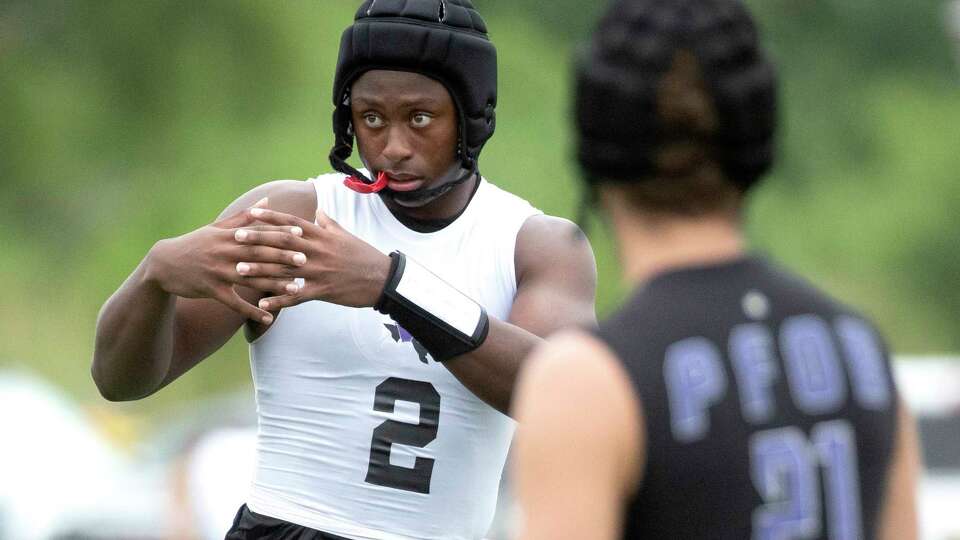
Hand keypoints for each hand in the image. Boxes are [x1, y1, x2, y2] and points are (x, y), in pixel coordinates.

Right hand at [144, 198, 305, 323]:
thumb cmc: (195, 243)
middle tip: (305, 260)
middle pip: (258, 254)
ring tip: (295, 289)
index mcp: (228, 236)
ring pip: (250, 278)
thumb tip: (267, 201)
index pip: (258, 232)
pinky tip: (268, 318)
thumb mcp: (217, 228)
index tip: (300, 232)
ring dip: (274, 285)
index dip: (279, 232)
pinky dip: (251, 311)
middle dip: (282, 257)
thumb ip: (244, 216)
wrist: (164, 264)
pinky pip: (234, 303)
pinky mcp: (211, 290)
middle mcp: (224, 252)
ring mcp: (217, 272)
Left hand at [232, 207, 391, 309]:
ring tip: (239, 269)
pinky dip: (279, 301)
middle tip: (235, 237)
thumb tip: (318, 210)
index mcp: (323, 236)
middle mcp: (318, 251)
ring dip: (261, 269)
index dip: (270, 217)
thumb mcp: (346, 235)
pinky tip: (263, 304)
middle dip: (258, 239)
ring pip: (285, 269)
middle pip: (283, 243)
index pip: (292, 223)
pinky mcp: (323, 291)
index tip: (250, 212)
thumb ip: (328, 223)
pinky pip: (297, 297)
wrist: (383, 279)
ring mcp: (320, 271)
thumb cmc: (364, 255)